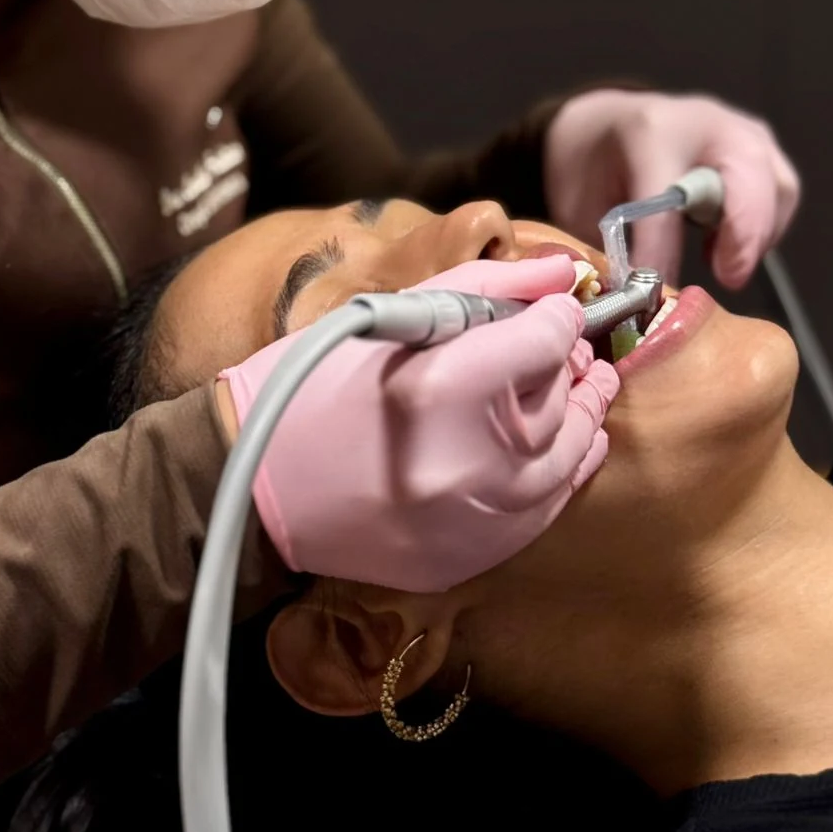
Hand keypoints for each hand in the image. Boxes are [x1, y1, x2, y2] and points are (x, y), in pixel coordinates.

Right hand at [220, 256, 618, 592]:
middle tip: (557, 346)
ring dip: (577, 416)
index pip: (546, 338)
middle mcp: (470, 460)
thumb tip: (560, 271)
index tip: (552, 307)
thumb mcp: (390, 318)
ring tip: (577, 386)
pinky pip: (542, 511)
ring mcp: (476, 522)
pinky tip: (549, 444)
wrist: (255, 485)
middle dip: (561, 364)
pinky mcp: (472, 561)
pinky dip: (553, 472)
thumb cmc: (313, 385)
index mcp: (442, 386)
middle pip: (558, 396)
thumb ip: (485, 287)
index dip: (555, 315)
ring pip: (566, 459)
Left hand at [545, 89, 799, 289]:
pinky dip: (764, 227)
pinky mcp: (763, 147)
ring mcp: (741, 130)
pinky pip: (781, 192)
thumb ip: (603, 243)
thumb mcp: (579, 201)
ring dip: (757, 235)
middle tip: (726, 279)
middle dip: (744, 234)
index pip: (665, 198)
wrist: (605, 122)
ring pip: (776, 185)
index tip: (654, 294)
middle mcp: (706, 122)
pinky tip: (726, 248)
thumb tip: (625, 300)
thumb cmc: (593, 166)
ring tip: (721, 266)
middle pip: (747, 175)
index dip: (662, 250)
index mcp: (651, 131)